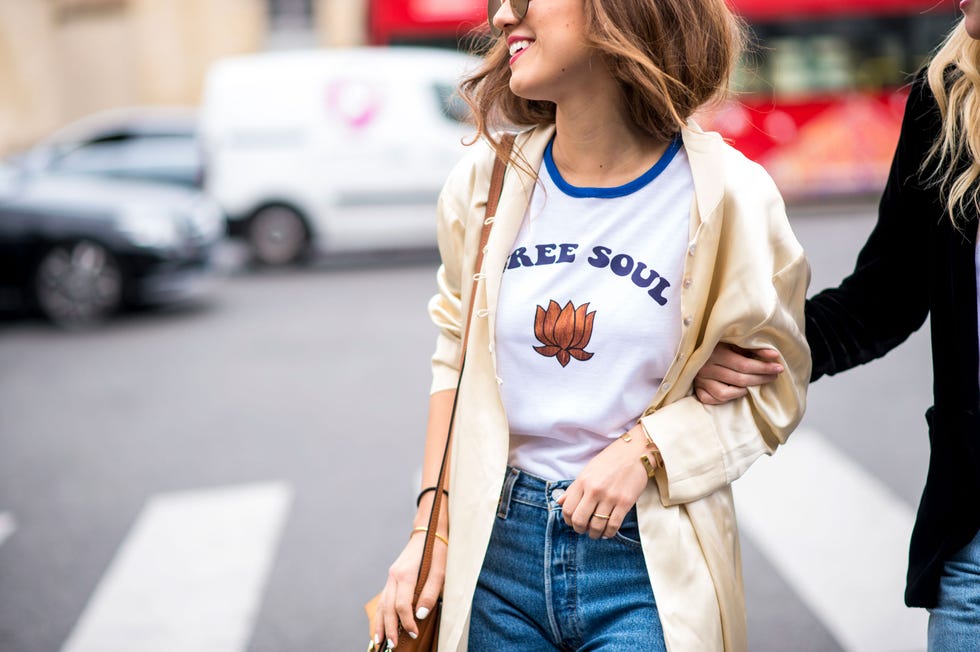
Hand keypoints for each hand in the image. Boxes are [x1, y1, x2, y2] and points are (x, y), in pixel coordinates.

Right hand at [374, 530, 445, 648]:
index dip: (406, 622)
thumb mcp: (440, 571)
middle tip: (392, 646)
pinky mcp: (392, 577)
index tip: (413, 634)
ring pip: (382, 603)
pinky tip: (380, 624)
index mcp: (405, 574)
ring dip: (380, 623)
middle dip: (389, 628)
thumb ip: (430, 593)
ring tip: (379, 641)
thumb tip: (420, 615)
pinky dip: (381, 613)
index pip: (402, 605)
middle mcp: (394, 575)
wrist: (429, 531)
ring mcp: (391, 576)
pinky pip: (383, 598)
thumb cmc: (437, 551)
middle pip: (388, 607)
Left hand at [558, 429, 649, 539]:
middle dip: (579, 529)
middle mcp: (594, 490)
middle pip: (579, 520)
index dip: (568, 520)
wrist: (635, 452)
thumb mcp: (588, 470)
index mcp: (583, 481)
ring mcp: (610, 497)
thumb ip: (573, 488)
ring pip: (596, 526)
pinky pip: (613, 525)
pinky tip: (607, 532)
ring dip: (594, 534)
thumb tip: (559, 502)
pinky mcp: (625, 503)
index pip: (567, 509)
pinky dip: (608, 533)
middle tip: (583, 529)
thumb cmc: (610, 460)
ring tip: (595, 532)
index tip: (572, 522)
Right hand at [694, 343, 783, 404]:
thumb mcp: (734, 341)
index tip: (778, 368)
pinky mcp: (697, 389)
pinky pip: (713, 399)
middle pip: (738, 379)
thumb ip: (753, 348)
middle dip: (760, 378)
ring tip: (753, 384)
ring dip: (743, 390)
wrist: (695, 346)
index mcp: (715, 352)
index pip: (744, 365)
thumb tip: (774, 356)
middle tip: (773, 376)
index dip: (763, 368)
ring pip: (725, 393)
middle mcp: (705, 367)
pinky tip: (736, 391)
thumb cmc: (718, 343)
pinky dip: (727, 398)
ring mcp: (700, 380)